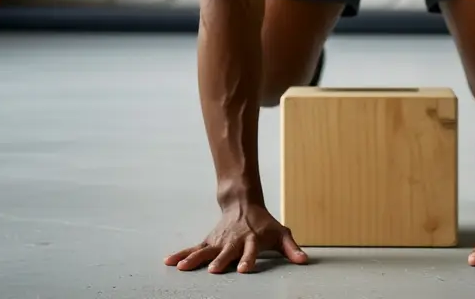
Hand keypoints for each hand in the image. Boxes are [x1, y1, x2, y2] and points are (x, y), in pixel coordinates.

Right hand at [165, 203, 308, 273]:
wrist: (243, 203)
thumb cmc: (264, 224)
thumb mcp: (281, 234)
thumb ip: (292, 248)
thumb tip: (304, 261)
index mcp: (251, 240)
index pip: (251, 252)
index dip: (249, 260)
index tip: (245, 269)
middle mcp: (233, 241)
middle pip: (226, 252)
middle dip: (221, 261)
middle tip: (214, 270)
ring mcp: (219, 241)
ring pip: (205, 251)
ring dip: (194, 259)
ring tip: (183, 268)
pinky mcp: (209, 241)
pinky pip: (193, 249)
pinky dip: (181, 254)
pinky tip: (170, 262)